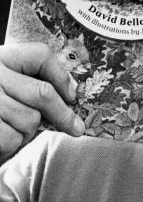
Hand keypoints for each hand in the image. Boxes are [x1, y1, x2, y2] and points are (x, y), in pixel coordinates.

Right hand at [0, 43, 84, 160]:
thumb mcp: (9, 87)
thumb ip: (31, 85)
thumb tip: (69, 99)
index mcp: (1, 58)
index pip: (40, 55)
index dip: (61, 76)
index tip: (71, 95)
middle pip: (42, 93)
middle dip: (63, 114)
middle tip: (76, 128)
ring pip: (30, 119)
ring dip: (28, 133)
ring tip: (13, 130)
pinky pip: (12, 138)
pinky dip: (12, 145)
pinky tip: (2, 140)